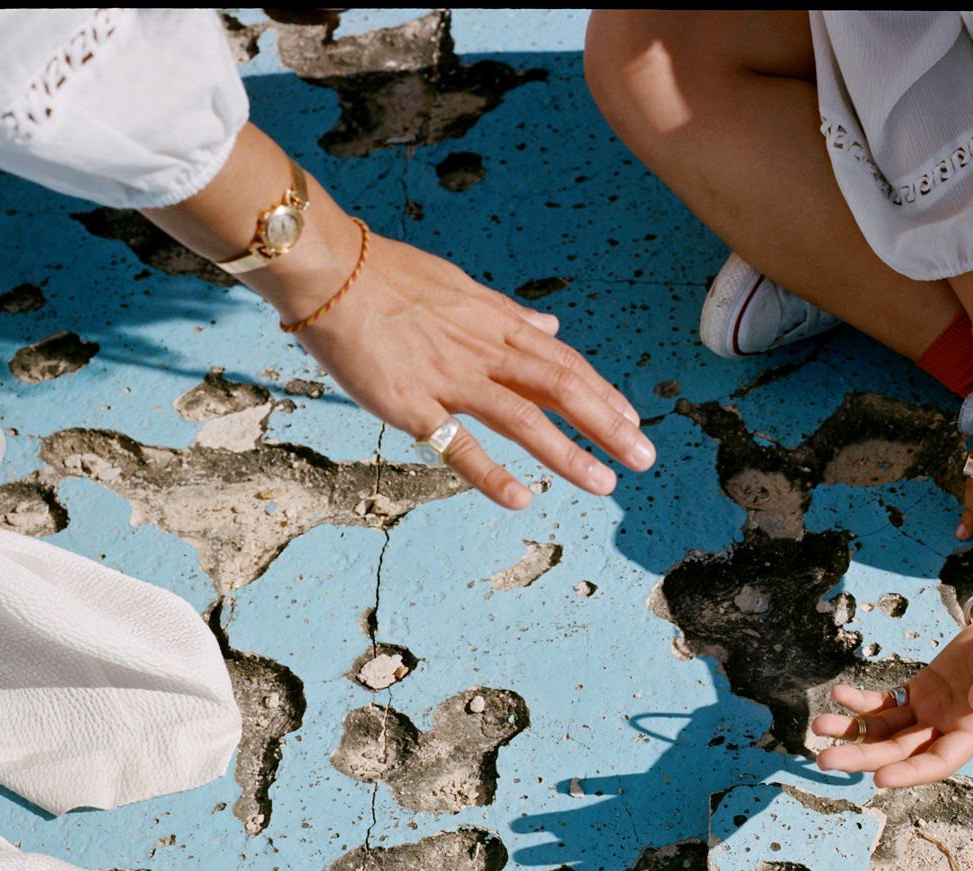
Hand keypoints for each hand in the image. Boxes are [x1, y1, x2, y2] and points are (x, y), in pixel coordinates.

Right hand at [293, 228, 654, 508]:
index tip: (632, 419)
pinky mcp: (413, 404)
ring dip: (569, 454)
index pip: (562, 362)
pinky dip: (491, 473)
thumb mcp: (459, 286)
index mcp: (495, 323)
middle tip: (645, 458)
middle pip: (560, 389)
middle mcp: (483, 350)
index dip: (601, 393)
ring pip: (524, 418)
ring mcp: (451, 379)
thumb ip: (505, 313)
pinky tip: (521, 499)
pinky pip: (458, 444)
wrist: (328, 269)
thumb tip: (546, 325)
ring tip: (606, 484)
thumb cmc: (385, 276)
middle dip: (607, 425)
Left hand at [811, 606, 972, 786]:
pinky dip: (862, 701)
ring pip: (884, 729)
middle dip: (861, 757)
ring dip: (851, 729)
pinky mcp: (922, 688)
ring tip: (819, 724)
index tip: (879, 779)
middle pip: (898, 751)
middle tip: (824, 760)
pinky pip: (886, 701)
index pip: (937, 763)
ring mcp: (931, 709)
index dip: (909, 774)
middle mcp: (947, 728)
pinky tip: (839, 694)